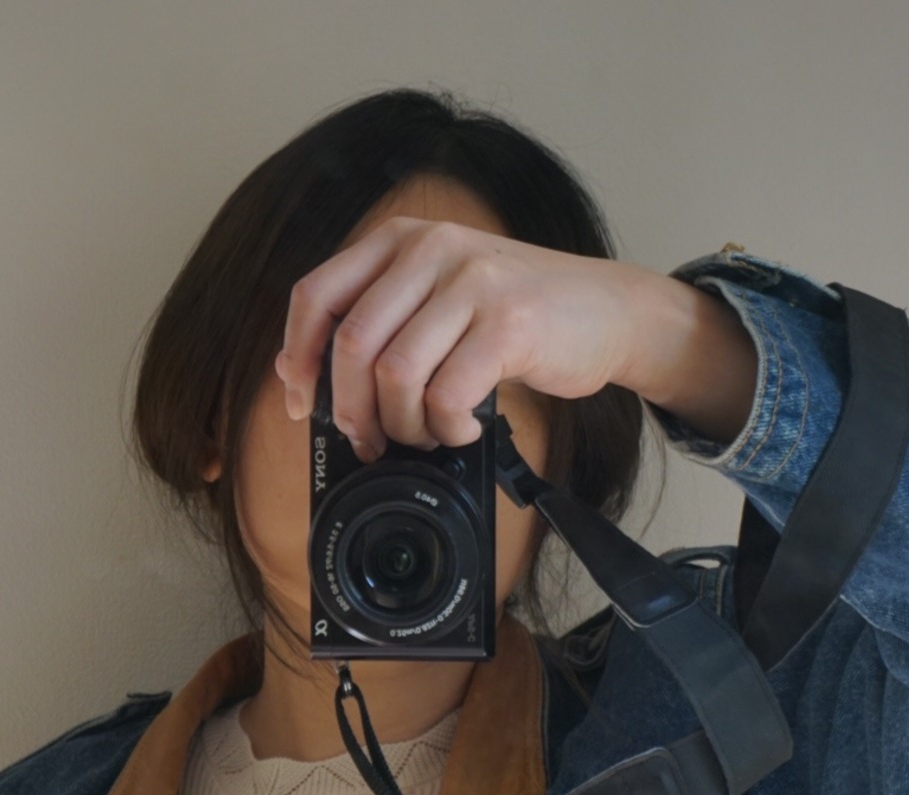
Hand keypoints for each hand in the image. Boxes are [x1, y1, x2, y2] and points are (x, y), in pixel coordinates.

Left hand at [275, 215, 757, 454]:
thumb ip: (388, 320)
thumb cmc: (521, 316)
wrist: (609, 310)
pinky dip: (447, 428)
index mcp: (402, 240)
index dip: (299, 357)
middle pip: (351, 344)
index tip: (302, 403)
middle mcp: (430, 249)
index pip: (316, 294)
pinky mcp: (507, 323)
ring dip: (403, 425)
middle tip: (371, 440)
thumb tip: (315, 384)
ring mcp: (471, 282)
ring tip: (426, 434)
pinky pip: (447, 395)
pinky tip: (466, 427)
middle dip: (351, 410)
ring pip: (394, 375)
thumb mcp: (444, 296)